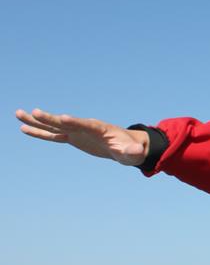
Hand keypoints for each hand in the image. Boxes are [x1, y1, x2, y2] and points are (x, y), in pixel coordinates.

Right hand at [16, 108, 149, 166]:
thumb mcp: (134, 152)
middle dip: (50, 118)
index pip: (86, 124)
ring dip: (37, 121)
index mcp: (101, 129)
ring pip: (54, 126)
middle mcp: (86, 127)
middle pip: (65, 122)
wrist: (128, 148)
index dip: (74, 122)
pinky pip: (54, 135)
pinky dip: (40, 132)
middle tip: (33, 112)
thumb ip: (133, 151)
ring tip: (18, 114)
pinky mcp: (73, 137)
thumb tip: (136, 152)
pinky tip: (24, 128)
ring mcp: (78, 131)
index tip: (61, 117)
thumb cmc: (132, 150)